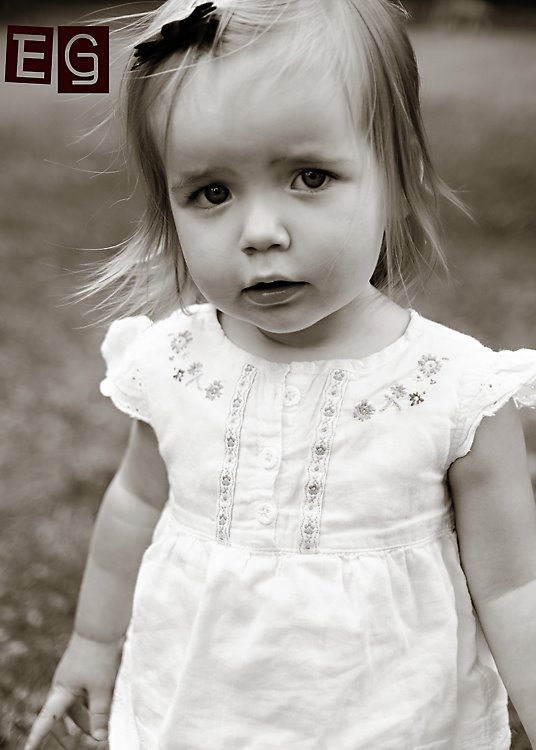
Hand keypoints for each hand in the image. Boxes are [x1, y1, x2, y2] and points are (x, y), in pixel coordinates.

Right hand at [25, 632, 122, 749]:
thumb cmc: (98, 657)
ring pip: (77, 705)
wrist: (102, 627)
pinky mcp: (85, 669)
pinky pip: (86, 692)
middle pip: (63, 716)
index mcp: (61, 692)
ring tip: (102, 730)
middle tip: (76, 746)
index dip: (36, 738)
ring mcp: (74, 676)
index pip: (45, 721)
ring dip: (86, 718)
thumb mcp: (101, 689)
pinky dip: (93, 703)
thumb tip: (99, 738)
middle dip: (69, 733)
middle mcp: (64, 685)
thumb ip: (99, 714)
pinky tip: (108, 707)